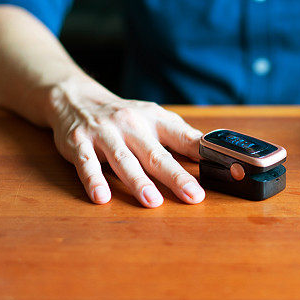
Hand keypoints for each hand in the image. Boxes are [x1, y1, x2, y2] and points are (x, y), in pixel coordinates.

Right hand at [45, 78, 204, 206]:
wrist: (76, 98)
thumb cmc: (124, 116)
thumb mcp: (154, 119)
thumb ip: (180, 137)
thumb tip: (212, 157)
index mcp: (155, 120)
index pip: (184, 136)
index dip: (204, 151)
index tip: (223, 166)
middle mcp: (131, 125)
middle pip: (156, 154)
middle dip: (175, 176)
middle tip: (193, 195)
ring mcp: (104, 134)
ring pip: (124, 160)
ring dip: (139, 182)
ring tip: (153, 201)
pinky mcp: (78, 143)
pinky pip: (87, 163)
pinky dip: (94, 180)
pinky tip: (102, 197)